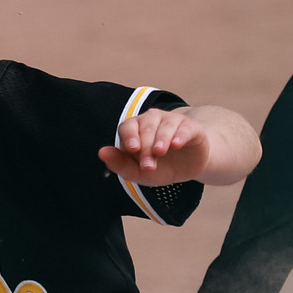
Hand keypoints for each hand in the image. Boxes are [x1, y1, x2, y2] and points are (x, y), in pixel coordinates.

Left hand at [99, 107, 213, 184]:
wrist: (188, 168)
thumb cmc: (160, 167)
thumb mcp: (139, 172)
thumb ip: (120, 164)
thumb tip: (101, 152)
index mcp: (136, 129)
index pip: (128, 127)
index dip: (130, 137)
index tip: (133, 149)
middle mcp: (153, 120)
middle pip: (146, 128)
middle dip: (146, 147)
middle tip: (148, 166)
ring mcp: (172, 121)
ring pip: (165, 125)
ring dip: (161, 139)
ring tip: (159, 152)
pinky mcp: (191, 127)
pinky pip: (184, 127)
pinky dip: (179, 135)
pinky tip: (176, 145)